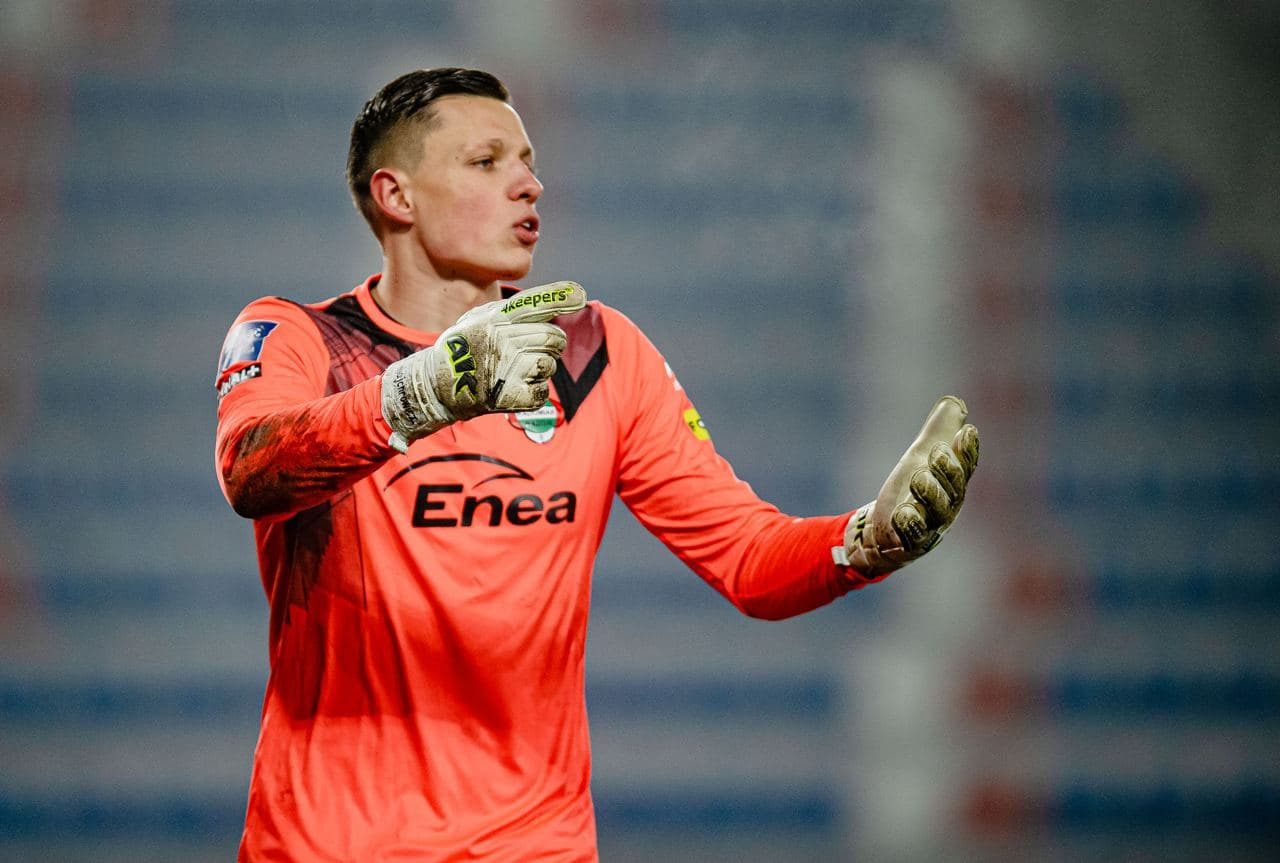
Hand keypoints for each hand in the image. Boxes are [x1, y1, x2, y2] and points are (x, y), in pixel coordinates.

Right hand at [381, 281, 586, 452]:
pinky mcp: (510, 395)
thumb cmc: (461, 350)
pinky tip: (517, 389)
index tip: (580, 294)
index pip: (534, 305)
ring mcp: (506, 368)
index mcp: (495, 319)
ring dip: (541, 370)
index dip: (559, 298)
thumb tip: (551, 303)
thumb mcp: (476, 319)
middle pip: (552, 338)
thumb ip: (509, 311)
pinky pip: (542, 391)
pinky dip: (534, 393)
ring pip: (549, 365)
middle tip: (537, 351)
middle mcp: (502, 340)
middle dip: (552, 346)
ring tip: (519, 371)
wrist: (435, 387)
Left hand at [833, 395, 978, 575]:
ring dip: (929, 493)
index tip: (967, 431)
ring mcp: (929, 527)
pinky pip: (912, 537)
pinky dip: (909, 525)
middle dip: (947, 470)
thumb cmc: (912, 491)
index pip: (965, 467)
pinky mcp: (908, 543)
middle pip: (953, 490)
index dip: (968, 451)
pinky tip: (901, 512)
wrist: (885, 528)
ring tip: (919, 476)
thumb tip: (954, 403)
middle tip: (936, 452)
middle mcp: (946, 507)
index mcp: (952, 485)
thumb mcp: (922, 457)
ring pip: (936, 514)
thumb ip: (938, 432)